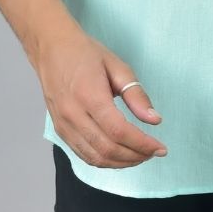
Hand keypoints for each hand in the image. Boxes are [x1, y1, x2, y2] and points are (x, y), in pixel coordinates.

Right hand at [33, 26, 167, 168]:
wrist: (51, 48)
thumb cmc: (85, 54)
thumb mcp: (117, 66)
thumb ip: (136, 95)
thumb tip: (155, 120)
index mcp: (89, 95)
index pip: (119, 131)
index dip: (142, 144)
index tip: (161, 148)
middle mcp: (73, 114)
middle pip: (107, 148)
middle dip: (135, 156)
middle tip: (153, 153)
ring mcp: (64, 125)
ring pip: (95, 157)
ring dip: (121, 163)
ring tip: (140, 156)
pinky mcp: (60, 130)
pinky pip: (83, 154)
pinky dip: (104, 161)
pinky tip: (119, 155)